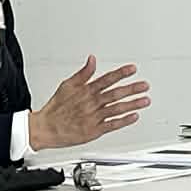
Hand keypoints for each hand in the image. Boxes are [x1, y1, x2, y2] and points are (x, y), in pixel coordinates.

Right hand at [30, 57, 150, 151]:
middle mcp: (92, 103)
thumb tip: (92, 59)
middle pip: (116, 93)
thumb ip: (83, 73)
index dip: (121, 73)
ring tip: (145, 100)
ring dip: (132, 104)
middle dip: (132, 88)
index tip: (133, 69)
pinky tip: (134, 116)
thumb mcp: (67, 84)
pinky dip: (124, 121)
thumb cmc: (56, 107)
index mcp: (86, 90)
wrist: (46, 128)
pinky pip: (112, 125)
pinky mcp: (94, 130)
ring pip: (117, 108)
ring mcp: (94, 117)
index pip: (107, 79)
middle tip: (145, 85)